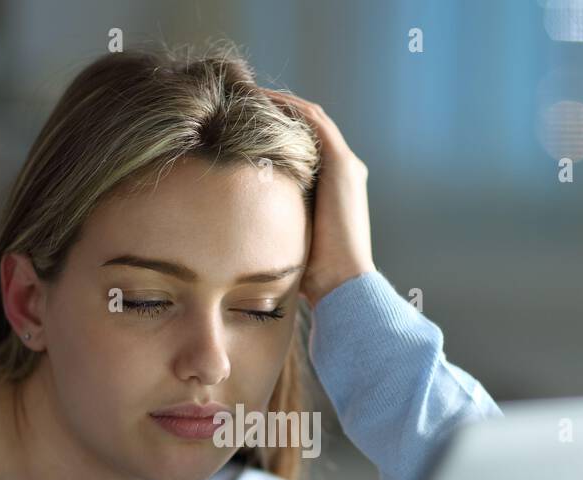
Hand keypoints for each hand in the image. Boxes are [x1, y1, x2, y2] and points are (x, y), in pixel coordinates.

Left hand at [261, 88, 375, 305]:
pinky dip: (290, 108)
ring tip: (248, 93)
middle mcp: (343, 172)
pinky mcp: (343, 165)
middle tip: (241, 100)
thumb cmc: (312, 275)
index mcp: (333, 189)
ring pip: (311, 119)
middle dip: (276, 111)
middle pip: (307, 128)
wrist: (342, 284)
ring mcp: (346, 166)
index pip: (304, 147)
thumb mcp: (286, 239)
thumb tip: (236, 233)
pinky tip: (262, 100)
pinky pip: (315, 123)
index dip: (275, 131)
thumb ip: (272, 225)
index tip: (242, 125)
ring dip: (280, 103)